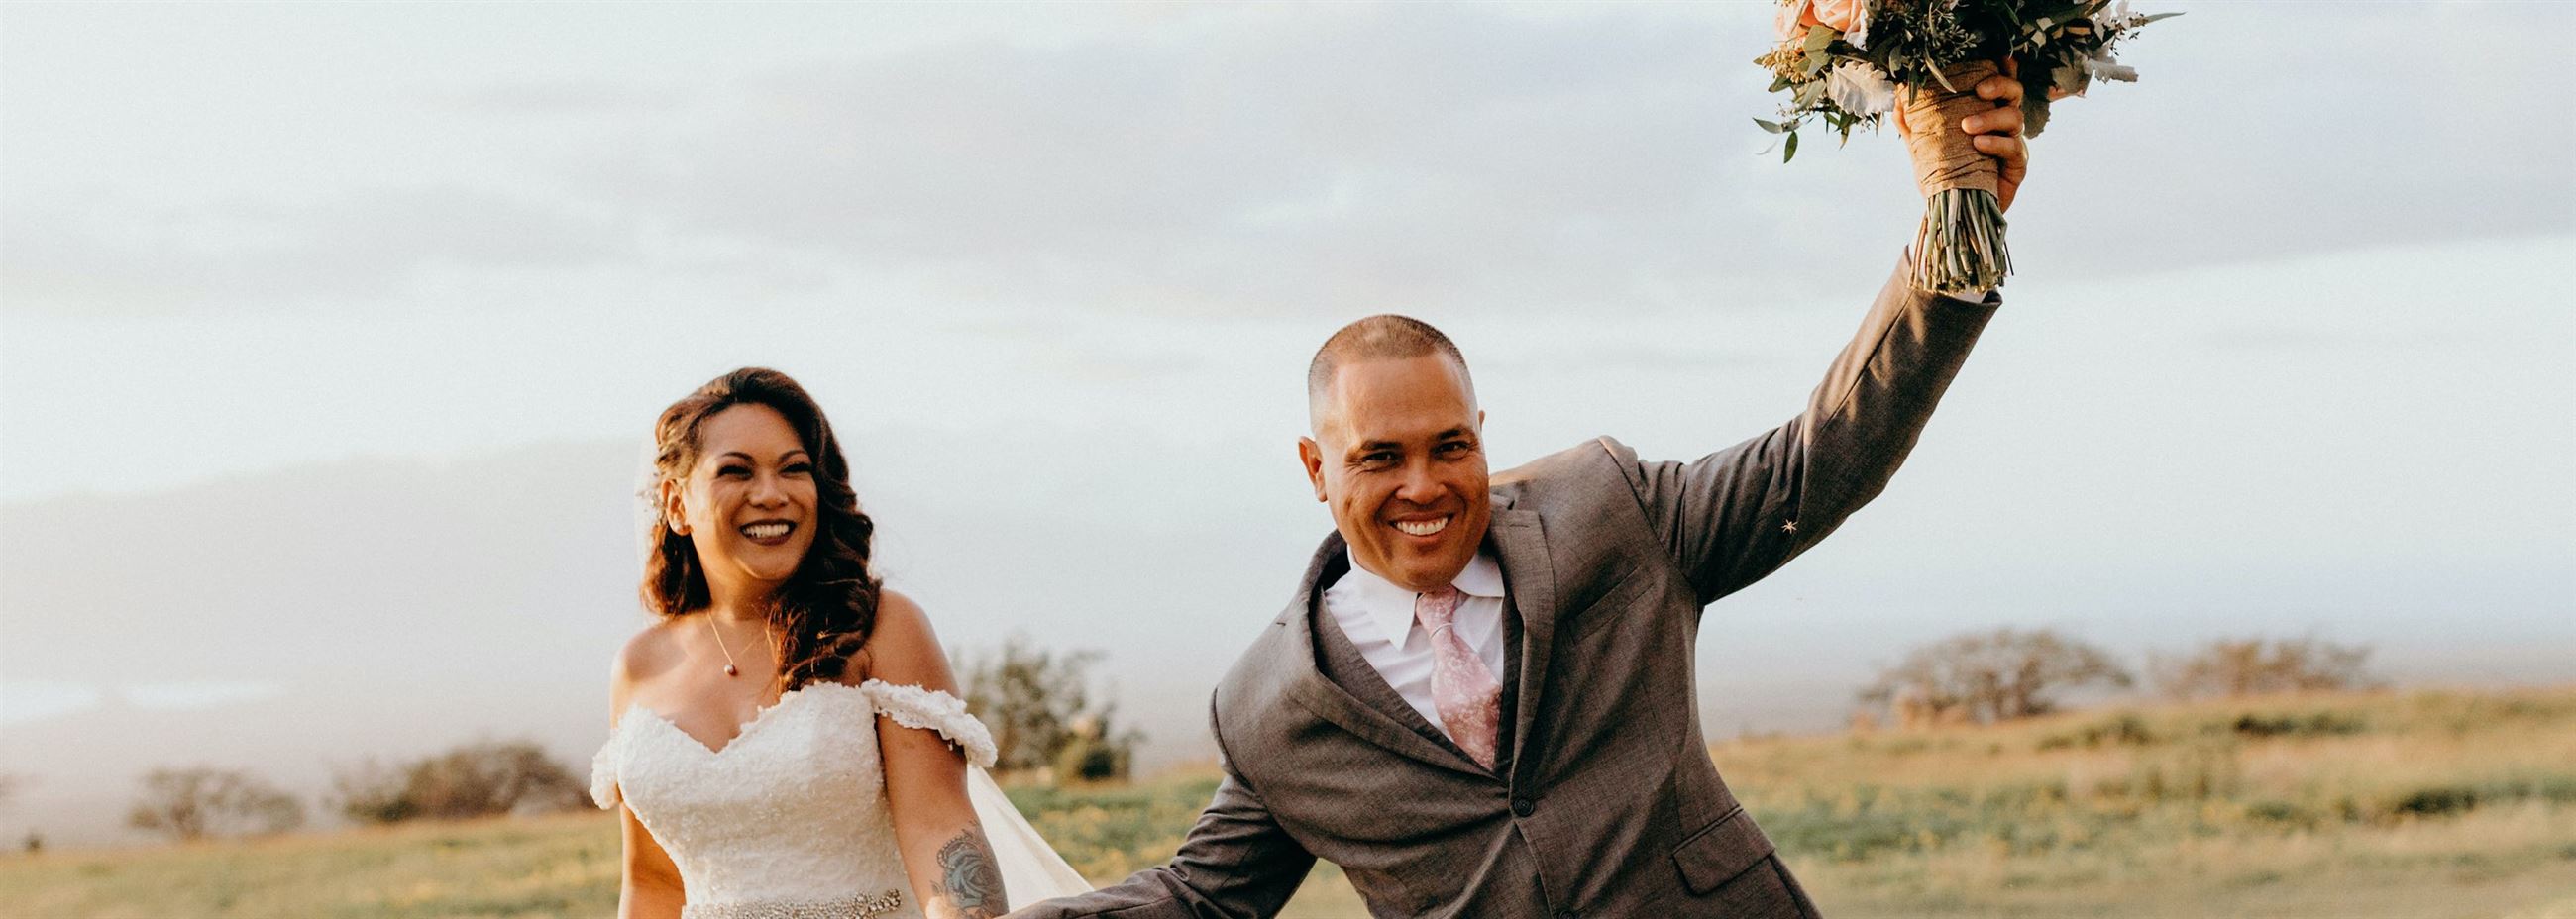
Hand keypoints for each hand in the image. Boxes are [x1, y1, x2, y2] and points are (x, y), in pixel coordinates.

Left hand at [1894, 59, 2054, 211]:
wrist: (1952, 214)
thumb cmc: (1944, 175)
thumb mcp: (1923, 148)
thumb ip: (1912, 125)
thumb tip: (1897, 100)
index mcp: (1985, 112)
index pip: (1998, 84)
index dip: (2002, 68)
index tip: (1996, 58)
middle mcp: (2002, 124)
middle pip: (2014, 93)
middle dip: (1999, 85)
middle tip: (1979, 90)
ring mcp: (2013, 143)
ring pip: (2015, 118)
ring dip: (1991, 118)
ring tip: (1967, 126)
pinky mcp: (2017, 166)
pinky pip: (2014, 148)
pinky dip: (1997, 143)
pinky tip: (1979, 144)